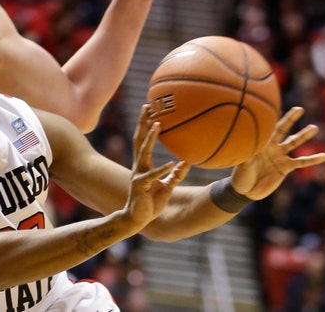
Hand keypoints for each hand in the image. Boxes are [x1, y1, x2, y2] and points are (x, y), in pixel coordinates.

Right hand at [123, 108, 189, 229]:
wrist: (137, 219)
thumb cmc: (151, 202)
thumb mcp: (167, 186)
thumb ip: (176, 174)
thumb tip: (187, 162)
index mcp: (144, 164)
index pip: (143, 139)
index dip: (145, 124)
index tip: (149, 109)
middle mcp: (139, 166)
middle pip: (140, 139)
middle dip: (143, 122)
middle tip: (147, 106)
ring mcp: (138, 175)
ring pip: (144, 152)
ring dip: (151, 138)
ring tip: (158, 124)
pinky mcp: (141, 186)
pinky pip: (152, 176)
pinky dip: (161, 169)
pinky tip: (171, 163)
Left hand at [231, 107, 324, 200]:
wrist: (246, 191)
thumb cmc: (240, 176)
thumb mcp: (243, 164)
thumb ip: (247, 155)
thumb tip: (248, 145)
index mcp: (260, 143)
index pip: (267, 128)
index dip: (271, 118)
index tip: (276, 106)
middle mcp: (271, 147)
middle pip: (282, 130)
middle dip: (290, 120)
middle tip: (299, 109)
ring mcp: (280, 156)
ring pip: (294, 143)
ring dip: (303, 135)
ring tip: (314, 128)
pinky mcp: (286, 167)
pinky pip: (301, 162)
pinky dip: (312, 160)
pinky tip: (324, 156)